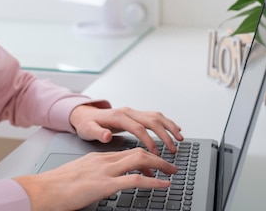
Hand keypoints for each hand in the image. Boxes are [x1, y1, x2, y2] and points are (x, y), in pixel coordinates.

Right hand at [14, 147, 176, 210]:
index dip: (145, 158)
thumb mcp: (79, 176)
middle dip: (158, 157)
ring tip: (172, 173)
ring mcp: (105, 171)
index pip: (127, 153)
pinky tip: (163, 184)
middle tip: (171, 166)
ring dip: (160, 165)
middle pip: (138, 151)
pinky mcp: (104, 184)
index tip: (154, 167)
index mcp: (98, 158)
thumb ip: (93, 175)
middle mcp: (103, 160)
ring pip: (139, 159)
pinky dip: (153, 181)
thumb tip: (103, 184)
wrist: (43, 190)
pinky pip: (135, 179)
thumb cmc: (56, 187)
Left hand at [69, 105, 183, 153]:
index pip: (138, 128)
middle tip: (173, 149)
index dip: (148, 140)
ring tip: (180, 138)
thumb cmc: (87, 124)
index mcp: (118, 116)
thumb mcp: (87, 130)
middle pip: (151, 120)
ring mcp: (133, 112)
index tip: (156, 153)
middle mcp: (128, 112)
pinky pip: (155, 116)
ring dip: (169, 127)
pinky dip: (167, 123)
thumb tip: (107, 135)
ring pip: (156, 116)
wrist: (85, 114)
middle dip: (164, 135)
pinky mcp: (136, 114)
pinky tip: (175, 129)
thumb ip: (97, 133)